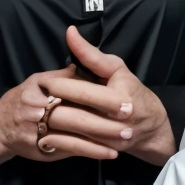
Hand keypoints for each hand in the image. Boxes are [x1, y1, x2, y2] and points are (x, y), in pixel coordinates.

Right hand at [0, 66, 118, 163]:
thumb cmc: (23, 100)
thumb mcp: (38, 81)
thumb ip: (60, 75)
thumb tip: (80, 65)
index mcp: (39, 86)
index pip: (72, 89)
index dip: (99, 96)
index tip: (123, 101)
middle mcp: (36, 108)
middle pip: (75, 114)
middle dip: (104, 121)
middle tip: (130, 123)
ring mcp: (38, 131)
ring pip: (74, 135)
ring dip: (100, 139)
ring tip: (123, 141)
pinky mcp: (42, 148)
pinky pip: (69, 150)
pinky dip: (90, 151)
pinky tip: (108, 153)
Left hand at [43, 26, 175, 165]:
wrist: (150, 126)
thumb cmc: (131, 91)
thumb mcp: (116, 68)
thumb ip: (91, 53)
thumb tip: (70, 33)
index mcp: (119, 99)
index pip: (82, 93)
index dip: (59, 86)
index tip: (42, 82)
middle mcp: (115, 123)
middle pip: (74, 116)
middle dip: (50, 108)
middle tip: (33, 100)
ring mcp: (109, 141)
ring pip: (72, 134)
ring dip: (50, 126)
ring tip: (35, 115)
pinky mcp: (103, 152)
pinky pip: (75, 148)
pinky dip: (58, 141)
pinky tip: (43, 133)